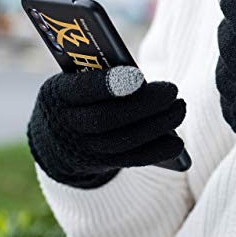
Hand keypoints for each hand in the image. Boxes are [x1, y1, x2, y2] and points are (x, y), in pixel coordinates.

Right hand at [28, 66, 185, 188]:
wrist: (55, 138)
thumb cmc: (79, 94)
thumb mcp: (78, 77)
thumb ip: (100, 73)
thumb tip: (139, 79)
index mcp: (58, 93)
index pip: (82, 89)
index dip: (110, 84)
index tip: (139, 75)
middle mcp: (67, 124)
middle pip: (107, 118)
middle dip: (145, 104)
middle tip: (173, 90)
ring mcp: (82, 148)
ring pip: (121, 141)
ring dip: (157, 126)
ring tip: (179, 108)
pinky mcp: (100, 164)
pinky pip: (130, 160)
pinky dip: (156, 152)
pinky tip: (177, 144)